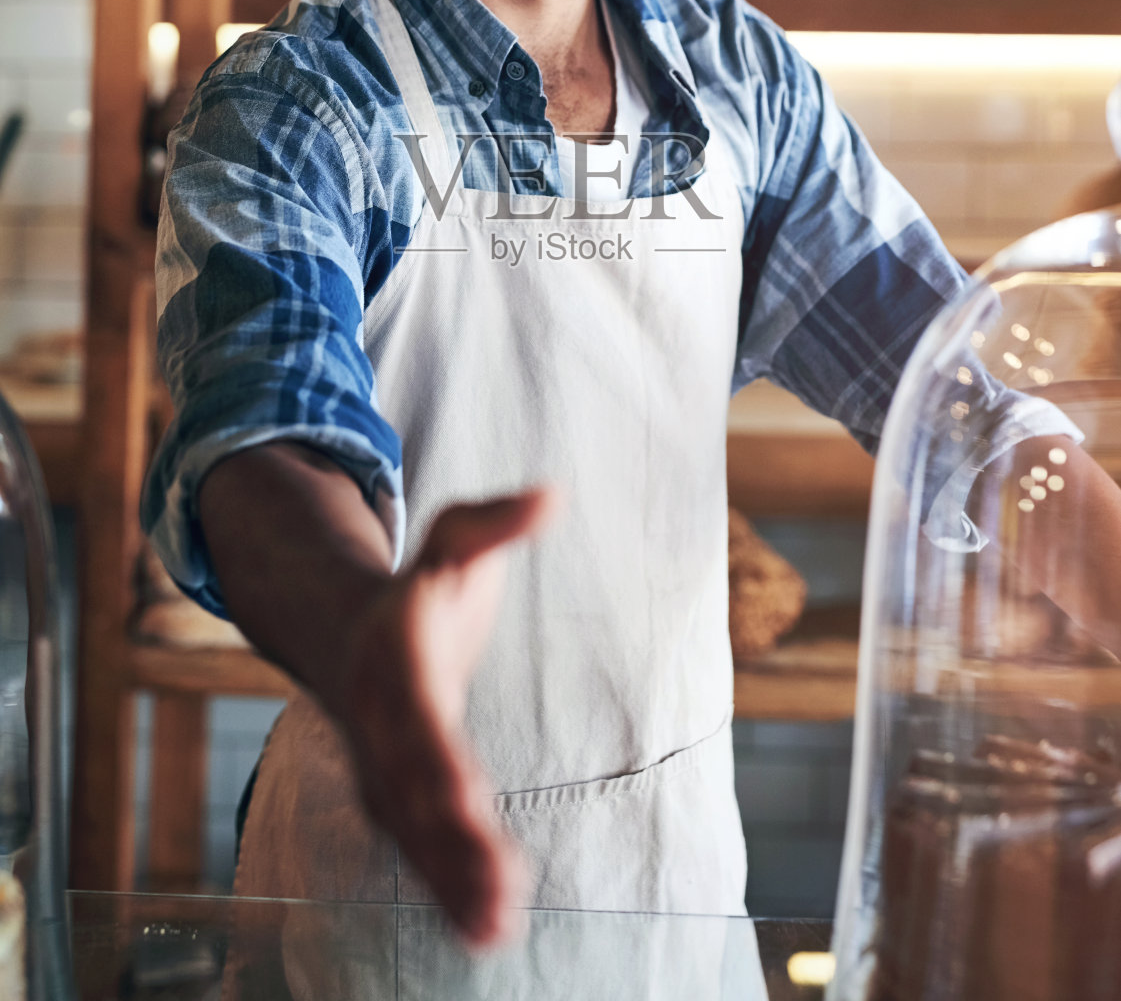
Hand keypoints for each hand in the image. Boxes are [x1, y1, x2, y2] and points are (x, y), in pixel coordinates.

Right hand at [335, 487, 557, 946]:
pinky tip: (485, 933)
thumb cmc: (423, 580)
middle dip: (451, 844)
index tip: (469, 804)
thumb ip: (498, 521)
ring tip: (495, 931)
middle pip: (414, 789)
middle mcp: (381, 720)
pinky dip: (445, 890)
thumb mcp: (456, 535)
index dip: (438, 764)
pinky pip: (418, 848)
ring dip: (450, 882)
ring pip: (413, 831)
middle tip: (498, 894)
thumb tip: (552, 495)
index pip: (418, 717)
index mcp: (396, 657)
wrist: (351, 627)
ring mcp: (382, 763)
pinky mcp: (396, 795)